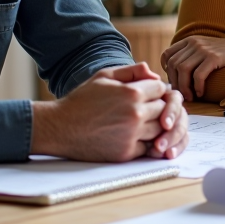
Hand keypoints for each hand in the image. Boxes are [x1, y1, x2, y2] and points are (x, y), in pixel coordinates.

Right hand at [30, 61, 187, 161]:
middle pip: (164, 109)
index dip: (155, 88)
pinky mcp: (126, 153)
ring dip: (154, 125)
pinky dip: (144, 142)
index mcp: (132, 93)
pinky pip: (148, 147)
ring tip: (139, 121)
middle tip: (145, 107)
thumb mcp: (104, 77)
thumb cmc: (82, 100)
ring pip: (160, 129)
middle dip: (157, 106)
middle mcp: (136, 114)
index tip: (147, 92)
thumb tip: (154, 73)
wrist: (60, 128)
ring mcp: (132, 135)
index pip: (160, 88)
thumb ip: (132, 71)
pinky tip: (133, 135)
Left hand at [161, 34, 224, 99]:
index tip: (174, 82)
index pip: (167, 54)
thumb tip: (176, 76)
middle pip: (173, 64)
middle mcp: (194, 42)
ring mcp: (204, 48)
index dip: (166, 70)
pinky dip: (197, 86)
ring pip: (183, 70)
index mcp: (190, 40)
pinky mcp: (214, 57)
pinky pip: (198, 74)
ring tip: (191, 97)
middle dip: (175, 83)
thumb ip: (192, 57)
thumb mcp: (206, 49)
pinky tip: (201, 92)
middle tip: (182, 95)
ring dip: (184, 87)